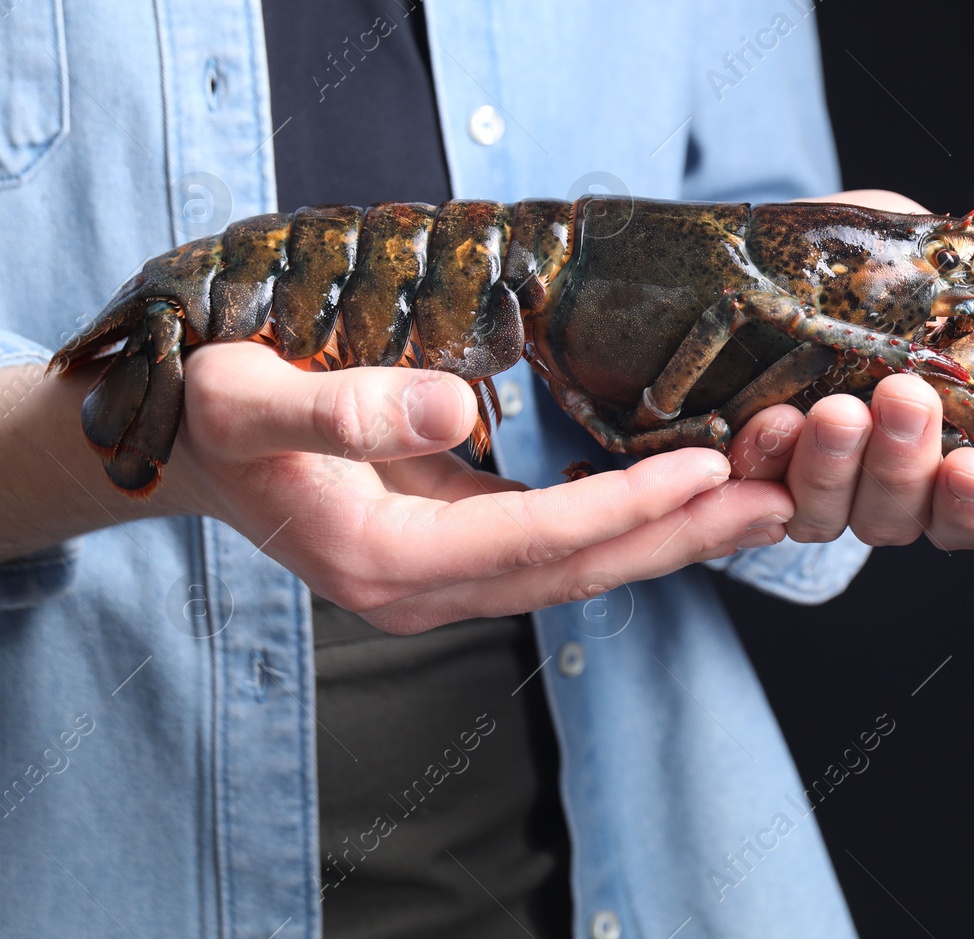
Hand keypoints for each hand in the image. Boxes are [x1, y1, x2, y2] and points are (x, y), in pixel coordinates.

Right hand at [151, 344, 793, 632]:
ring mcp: (443, 577)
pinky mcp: (456, 549)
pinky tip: (687, 491)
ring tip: (765, 496)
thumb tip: (450, 407)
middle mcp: (424, 587)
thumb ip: (343, 405)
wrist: (181, 447)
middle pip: (579, 570)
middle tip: (785, 496)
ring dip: (673, 533)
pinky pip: (559, 544)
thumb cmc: (208, 411)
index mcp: (383, 557)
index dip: (627, 506)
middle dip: (684, 534)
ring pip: (579, 565)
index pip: (535, 539)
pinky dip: (628, 521)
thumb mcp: (249, 394)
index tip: (710, 466)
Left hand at [723, 189, 973, 551]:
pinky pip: (758, 493)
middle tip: (903, 398)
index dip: (973, 500)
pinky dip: (767, 460)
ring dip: (835, 465)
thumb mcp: (926, 270)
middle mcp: (882, 488)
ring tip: (836, 410)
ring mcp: (817, 489)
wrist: (770, 253)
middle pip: (901, 515)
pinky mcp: (753, 479)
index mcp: (942, 453)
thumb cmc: (866, 267)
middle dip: (903, 461)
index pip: (970, 508)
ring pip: (830, 516)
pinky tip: (772, 421)